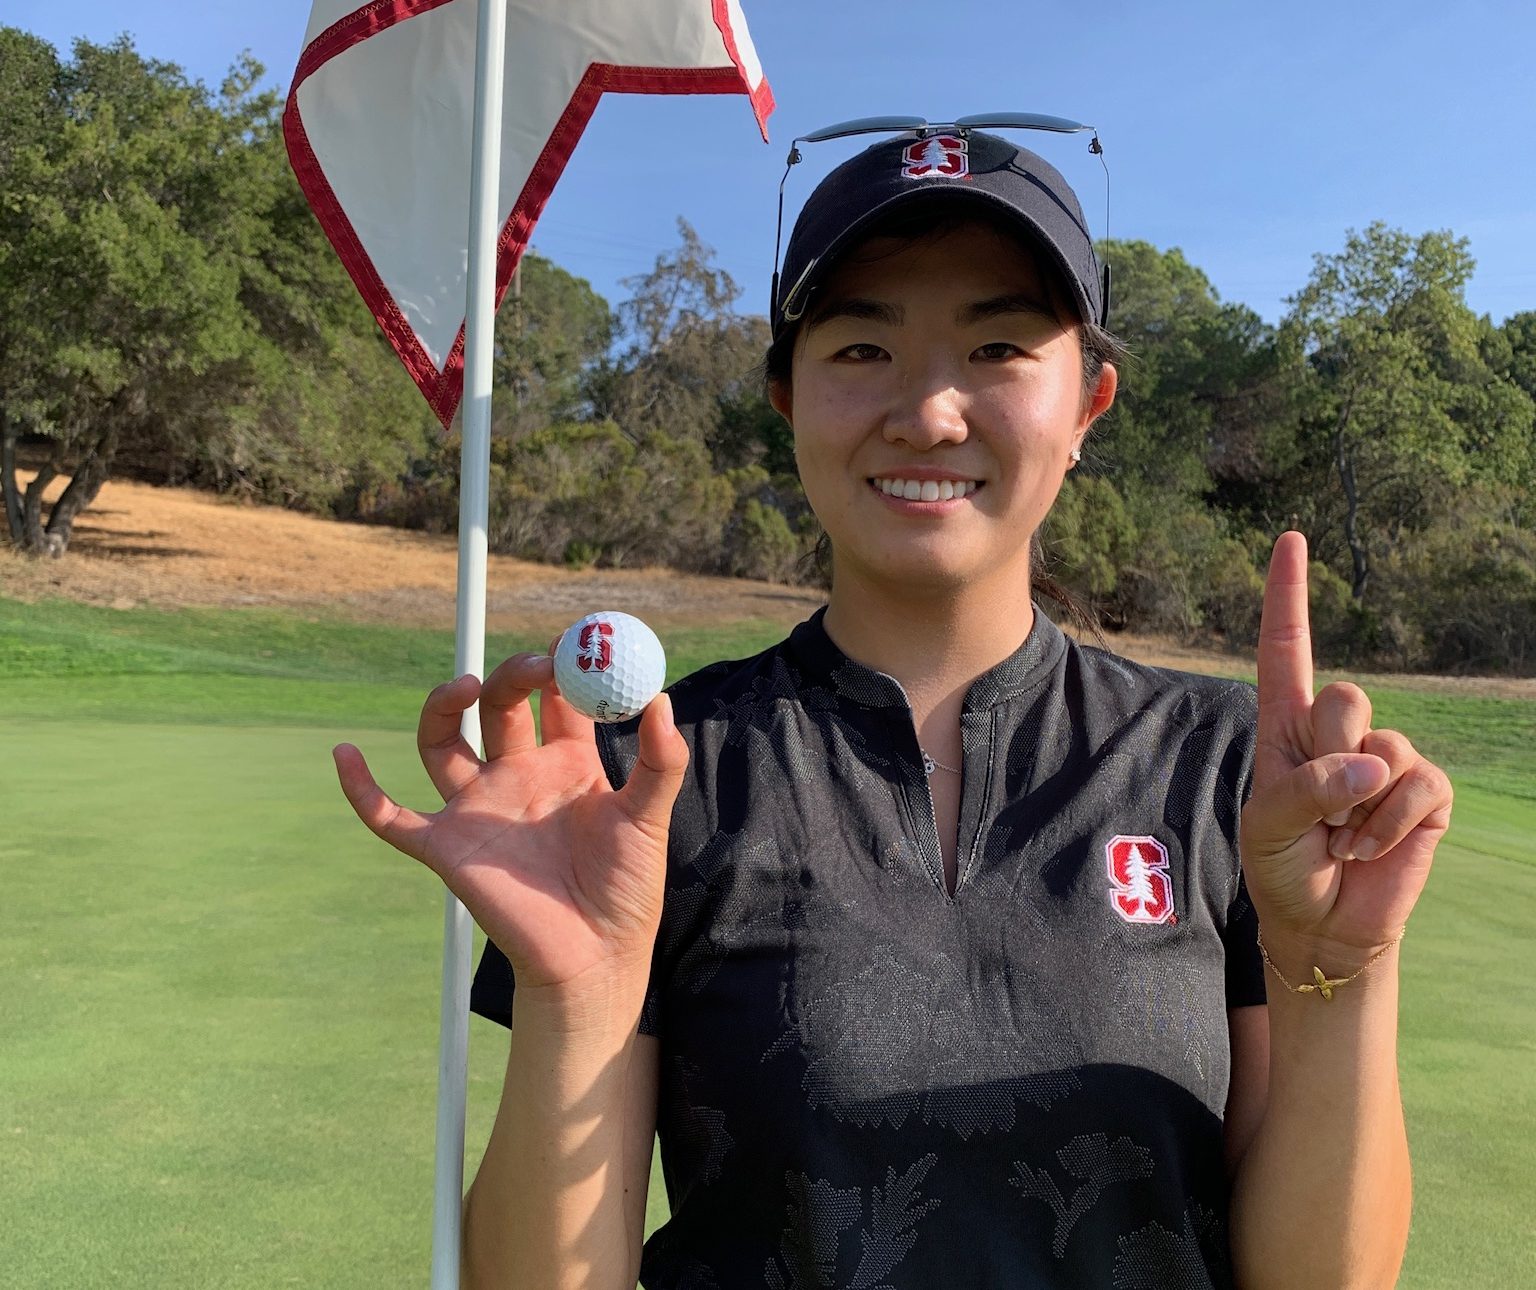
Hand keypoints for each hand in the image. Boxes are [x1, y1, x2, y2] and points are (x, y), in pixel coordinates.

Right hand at [331, 652, 688, 993]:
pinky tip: (343, 754)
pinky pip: (390, 818)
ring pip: (441, 744)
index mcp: (567, 762)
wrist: (597, 955)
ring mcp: (478, 809)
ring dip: (442, 708)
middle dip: (511, 678)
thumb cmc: (628, 889)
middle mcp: (518, 776)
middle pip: (498, 708)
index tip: (573, 645)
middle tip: (535, 666)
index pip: (554, 698)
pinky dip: (361, 788)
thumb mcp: (649, 817)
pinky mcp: (447, 847)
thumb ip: (660, 761)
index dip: (560, 667)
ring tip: (464, 686)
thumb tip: (662, 699)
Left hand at [1239, 532, 1452, 962]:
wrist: (1323, 923)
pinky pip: (1418, 785)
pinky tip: (1371, 848)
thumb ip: (1308, 789)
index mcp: (1286, 726)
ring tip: (1341, 837)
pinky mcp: (1425, 792)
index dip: (1288, 595)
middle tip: (1316, 809)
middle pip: (1344, 697)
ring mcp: (1387, 758)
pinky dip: (1390, 825)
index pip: (1286, 649)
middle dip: (1327, 756)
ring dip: (1357, 807)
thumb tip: (1372, 766)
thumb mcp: (1268, 826)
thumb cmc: (1284, 866)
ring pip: (1383, 746)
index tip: (1290, 538)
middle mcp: (1338, 732)